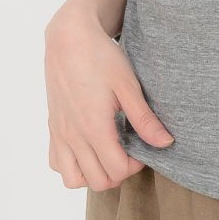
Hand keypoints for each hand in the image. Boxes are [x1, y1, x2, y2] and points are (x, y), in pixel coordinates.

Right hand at [44, 2, 175, 190]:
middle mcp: (74, 136)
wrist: (69, 38)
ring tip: (108, 152)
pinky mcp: (53, 126)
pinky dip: (72, 165)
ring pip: (73, 180)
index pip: (117, 171)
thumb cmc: (100, 57)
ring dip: (93, 174)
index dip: (135, 165)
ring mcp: (60, 133)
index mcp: (94, 127)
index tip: (143, 147)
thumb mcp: (128, 85)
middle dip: (118, 173)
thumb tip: (165, 142)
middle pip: (97, 181)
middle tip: (129, 150)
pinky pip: (56, 163)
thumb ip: (144, 118)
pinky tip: (88, 146)